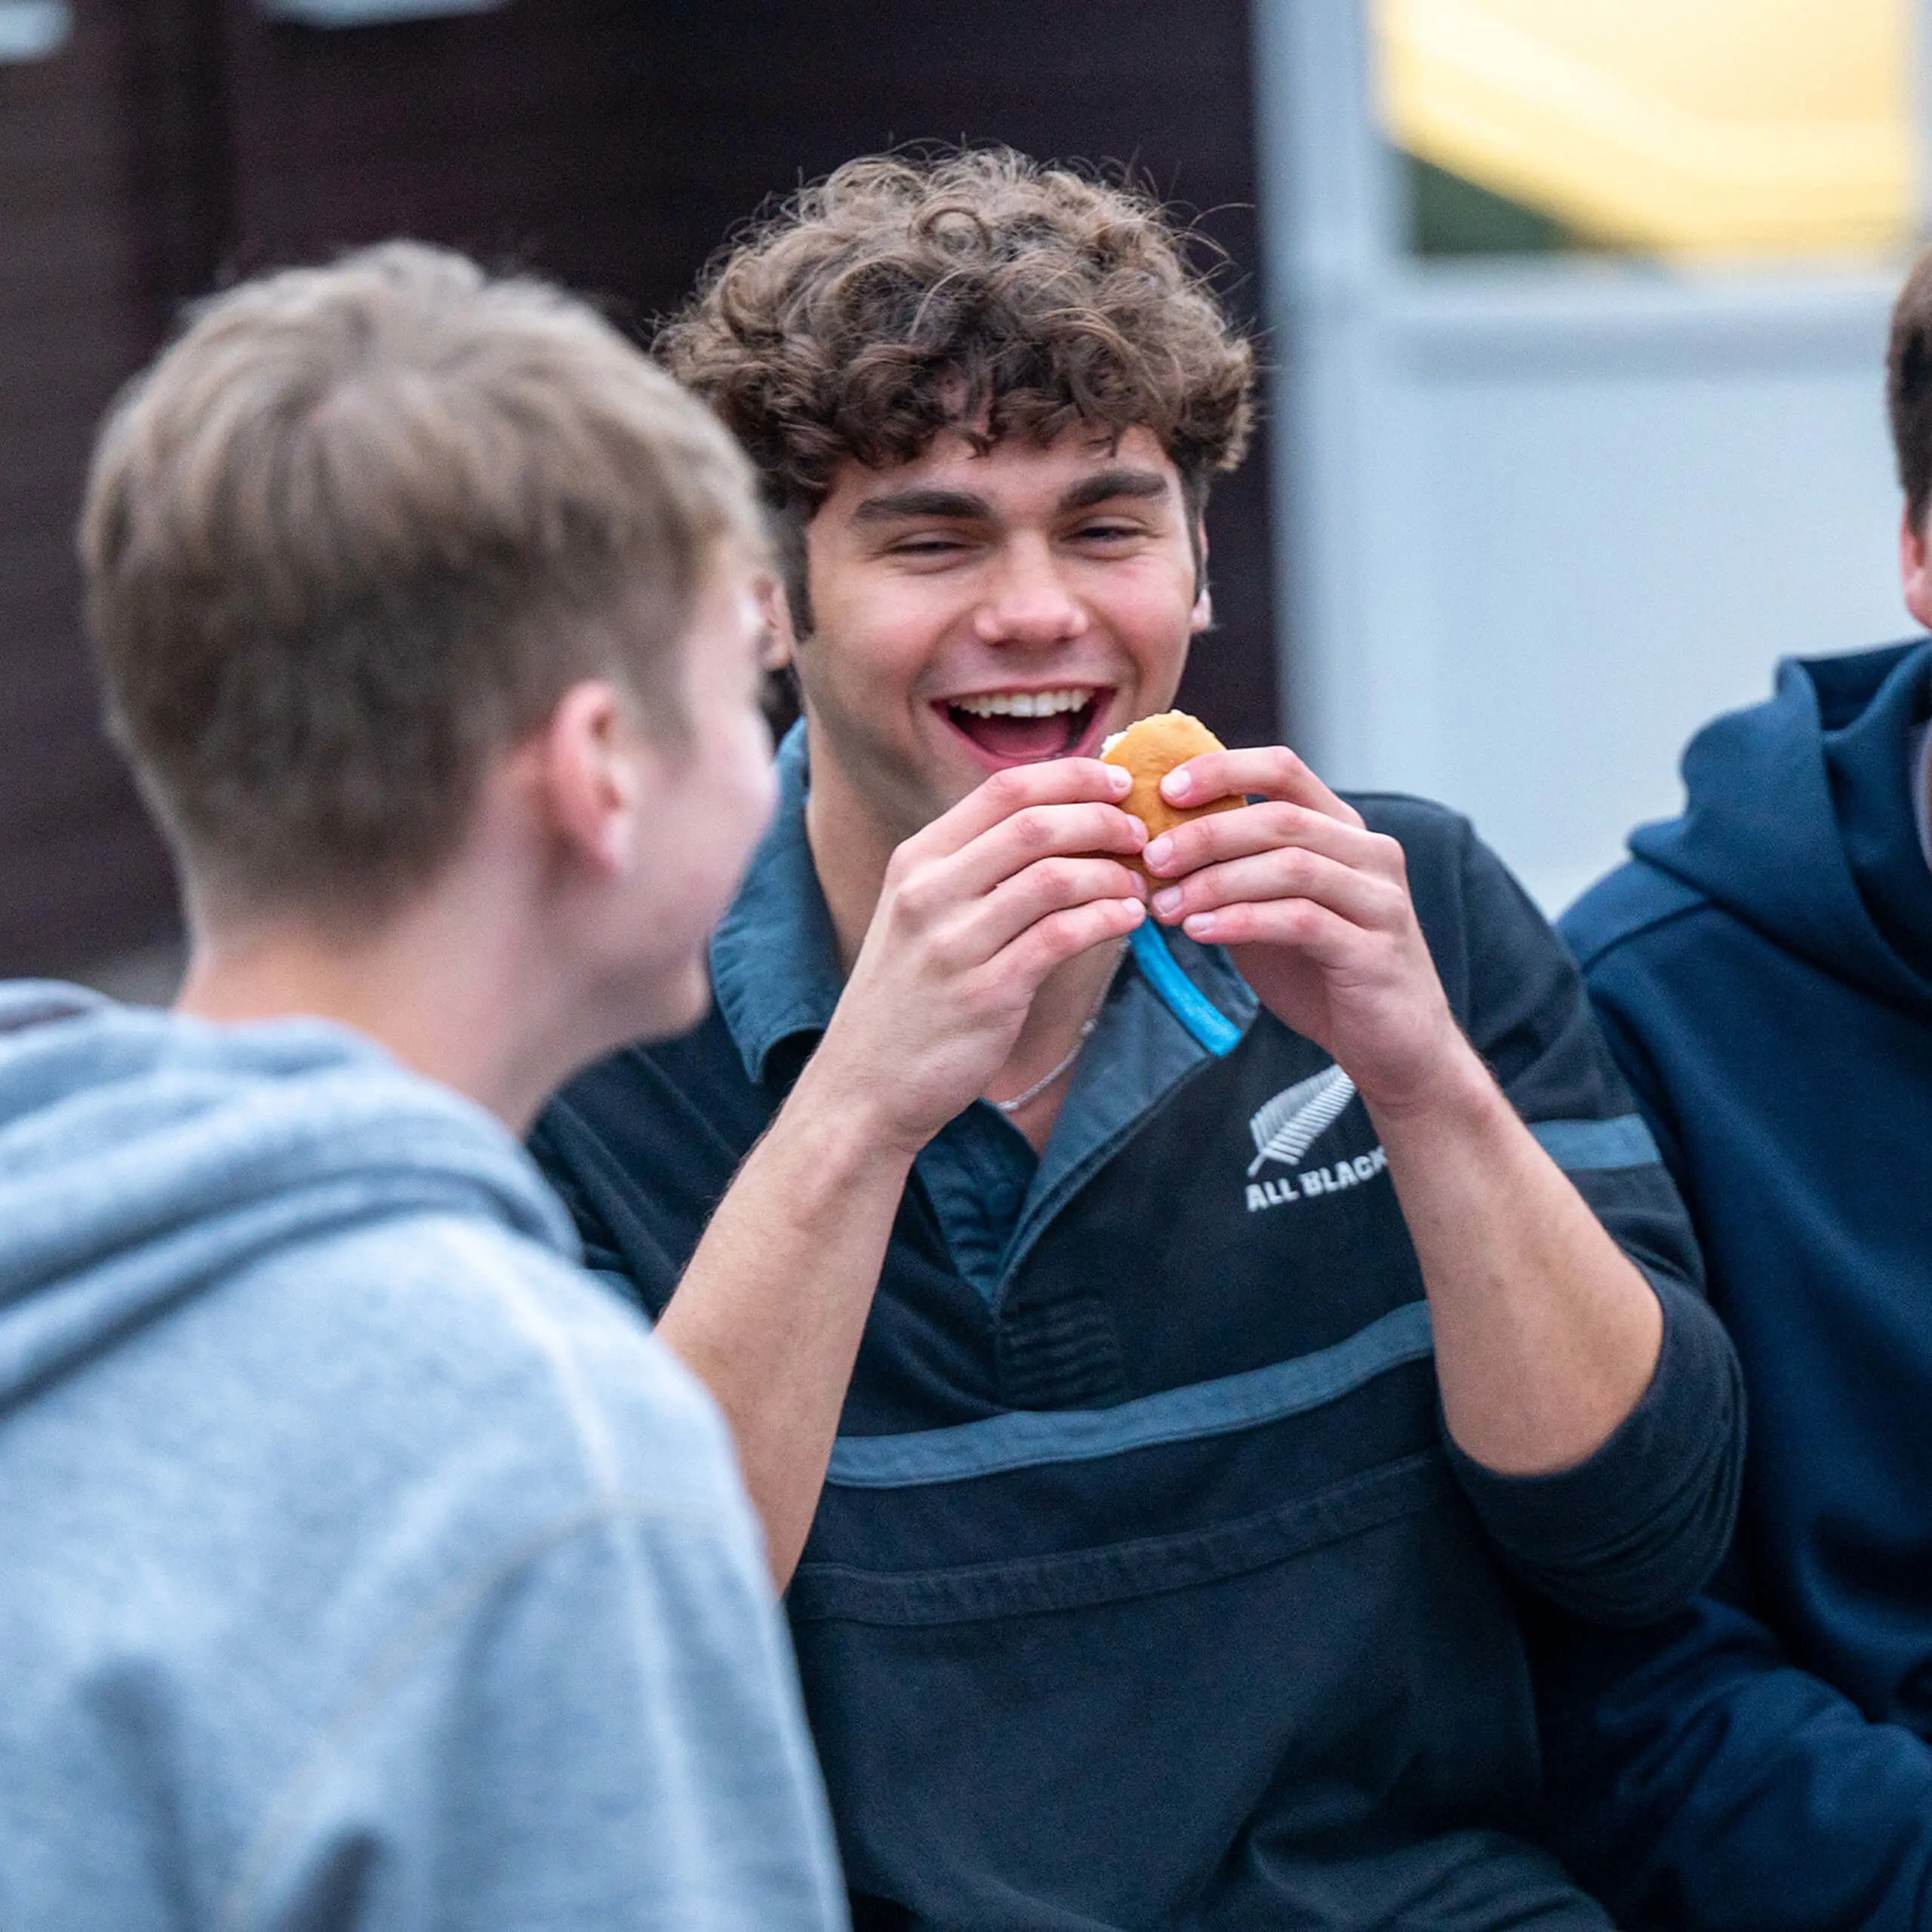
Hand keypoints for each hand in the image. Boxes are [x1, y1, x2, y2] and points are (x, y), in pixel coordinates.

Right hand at [810, 760, 1146, 1154]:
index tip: (1116, 782)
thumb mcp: (920, 915)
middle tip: (1139, 836)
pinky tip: (1126, 922)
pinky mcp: (984, 994)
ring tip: (1136, 886)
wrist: (863, 1086)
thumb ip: (976, 869)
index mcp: (917, 860)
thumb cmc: (908, 997)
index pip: (1003, 789)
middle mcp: (929, 892)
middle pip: (1034, 824)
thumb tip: (1064, 825)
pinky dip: (1106, 921)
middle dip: (1102, 820)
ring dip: (1111, 875)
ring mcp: (954, 943)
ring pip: (1054, 877)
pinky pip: (1061, 938)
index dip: (1071, 777)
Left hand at [1141, 746, 1469, 1115]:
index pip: (1284, 770)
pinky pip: (1301, 920)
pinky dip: (1242, 921)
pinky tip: (1200, 931)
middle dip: (1206, 835)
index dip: (1222, 770)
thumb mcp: (1268, 910)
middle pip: (1280, 818)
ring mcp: (1379, 899)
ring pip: (1290, 865)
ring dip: (1216, 882)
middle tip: (1151, 859)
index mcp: (1342, 830)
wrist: (1391, 1045)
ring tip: (1165, 907)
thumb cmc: (1320, 971)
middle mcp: (1370, 852)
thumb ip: (1231, 874)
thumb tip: (1153, 849)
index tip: (1165, 791)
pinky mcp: (1375, 949)